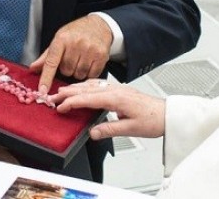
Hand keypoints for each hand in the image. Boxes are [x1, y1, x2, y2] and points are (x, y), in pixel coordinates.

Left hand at [30, 15, 111, 93]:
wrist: (98, 25)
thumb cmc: (76, 32)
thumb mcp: (59, 39)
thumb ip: (46, 56)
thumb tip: (33, 68)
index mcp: (62, 39)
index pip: (51, 62)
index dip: (46, 78)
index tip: (42, 91)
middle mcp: (76, 43)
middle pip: (66, 71)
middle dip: (67, 68)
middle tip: (72, 57)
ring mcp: (89, 49)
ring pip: (78, 74)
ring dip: (78, 71)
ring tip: (81, 59)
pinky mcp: (101, 55)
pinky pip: (91, 74)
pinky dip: (89, 72)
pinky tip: (90, 61)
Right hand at [49, 80, 165, 139]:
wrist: (166, 114)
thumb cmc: (152, 120)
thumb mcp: (130, 129)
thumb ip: (109, 130)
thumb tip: (92, 133)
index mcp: (115, 98)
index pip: (87, 99)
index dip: (71, 102)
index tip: (59, 107)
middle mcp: (115, 90)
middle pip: (86, 89)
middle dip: (67, 92)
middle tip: (52, 97)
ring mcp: (117, 88)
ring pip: (91, 85)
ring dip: (74, 88)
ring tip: (61, 92)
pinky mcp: (119, 90)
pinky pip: (98, 85)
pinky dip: (85, 86)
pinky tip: (81, 88)